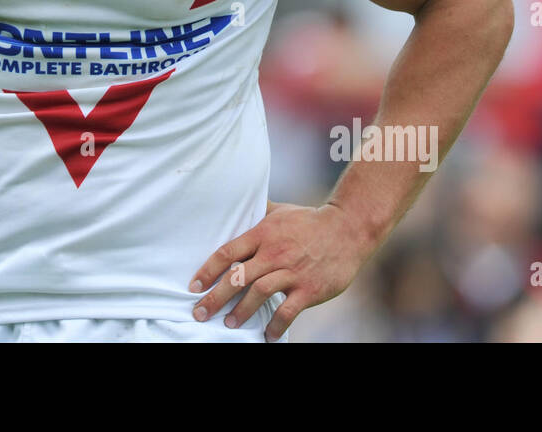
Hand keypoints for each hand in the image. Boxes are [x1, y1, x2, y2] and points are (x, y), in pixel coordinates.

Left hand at [188, 201, 373, 340]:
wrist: (348, 229)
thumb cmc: (309, 220)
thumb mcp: (279, 211)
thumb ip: (257, 212)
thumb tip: (236, 205)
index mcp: (263, 234)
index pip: (227, 253)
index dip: (207, 271)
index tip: (193, 287)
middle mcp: (274, 253)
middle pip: (237, 277)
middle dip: (215, 298)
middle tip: (199, 313)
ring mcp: (292, 272)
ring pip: (259, 293)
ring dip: (241, 311)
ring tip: (229, 323)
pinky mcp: (310, 289)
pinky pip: (288, 311)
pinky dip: (276, 326)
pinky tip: (268, 336)